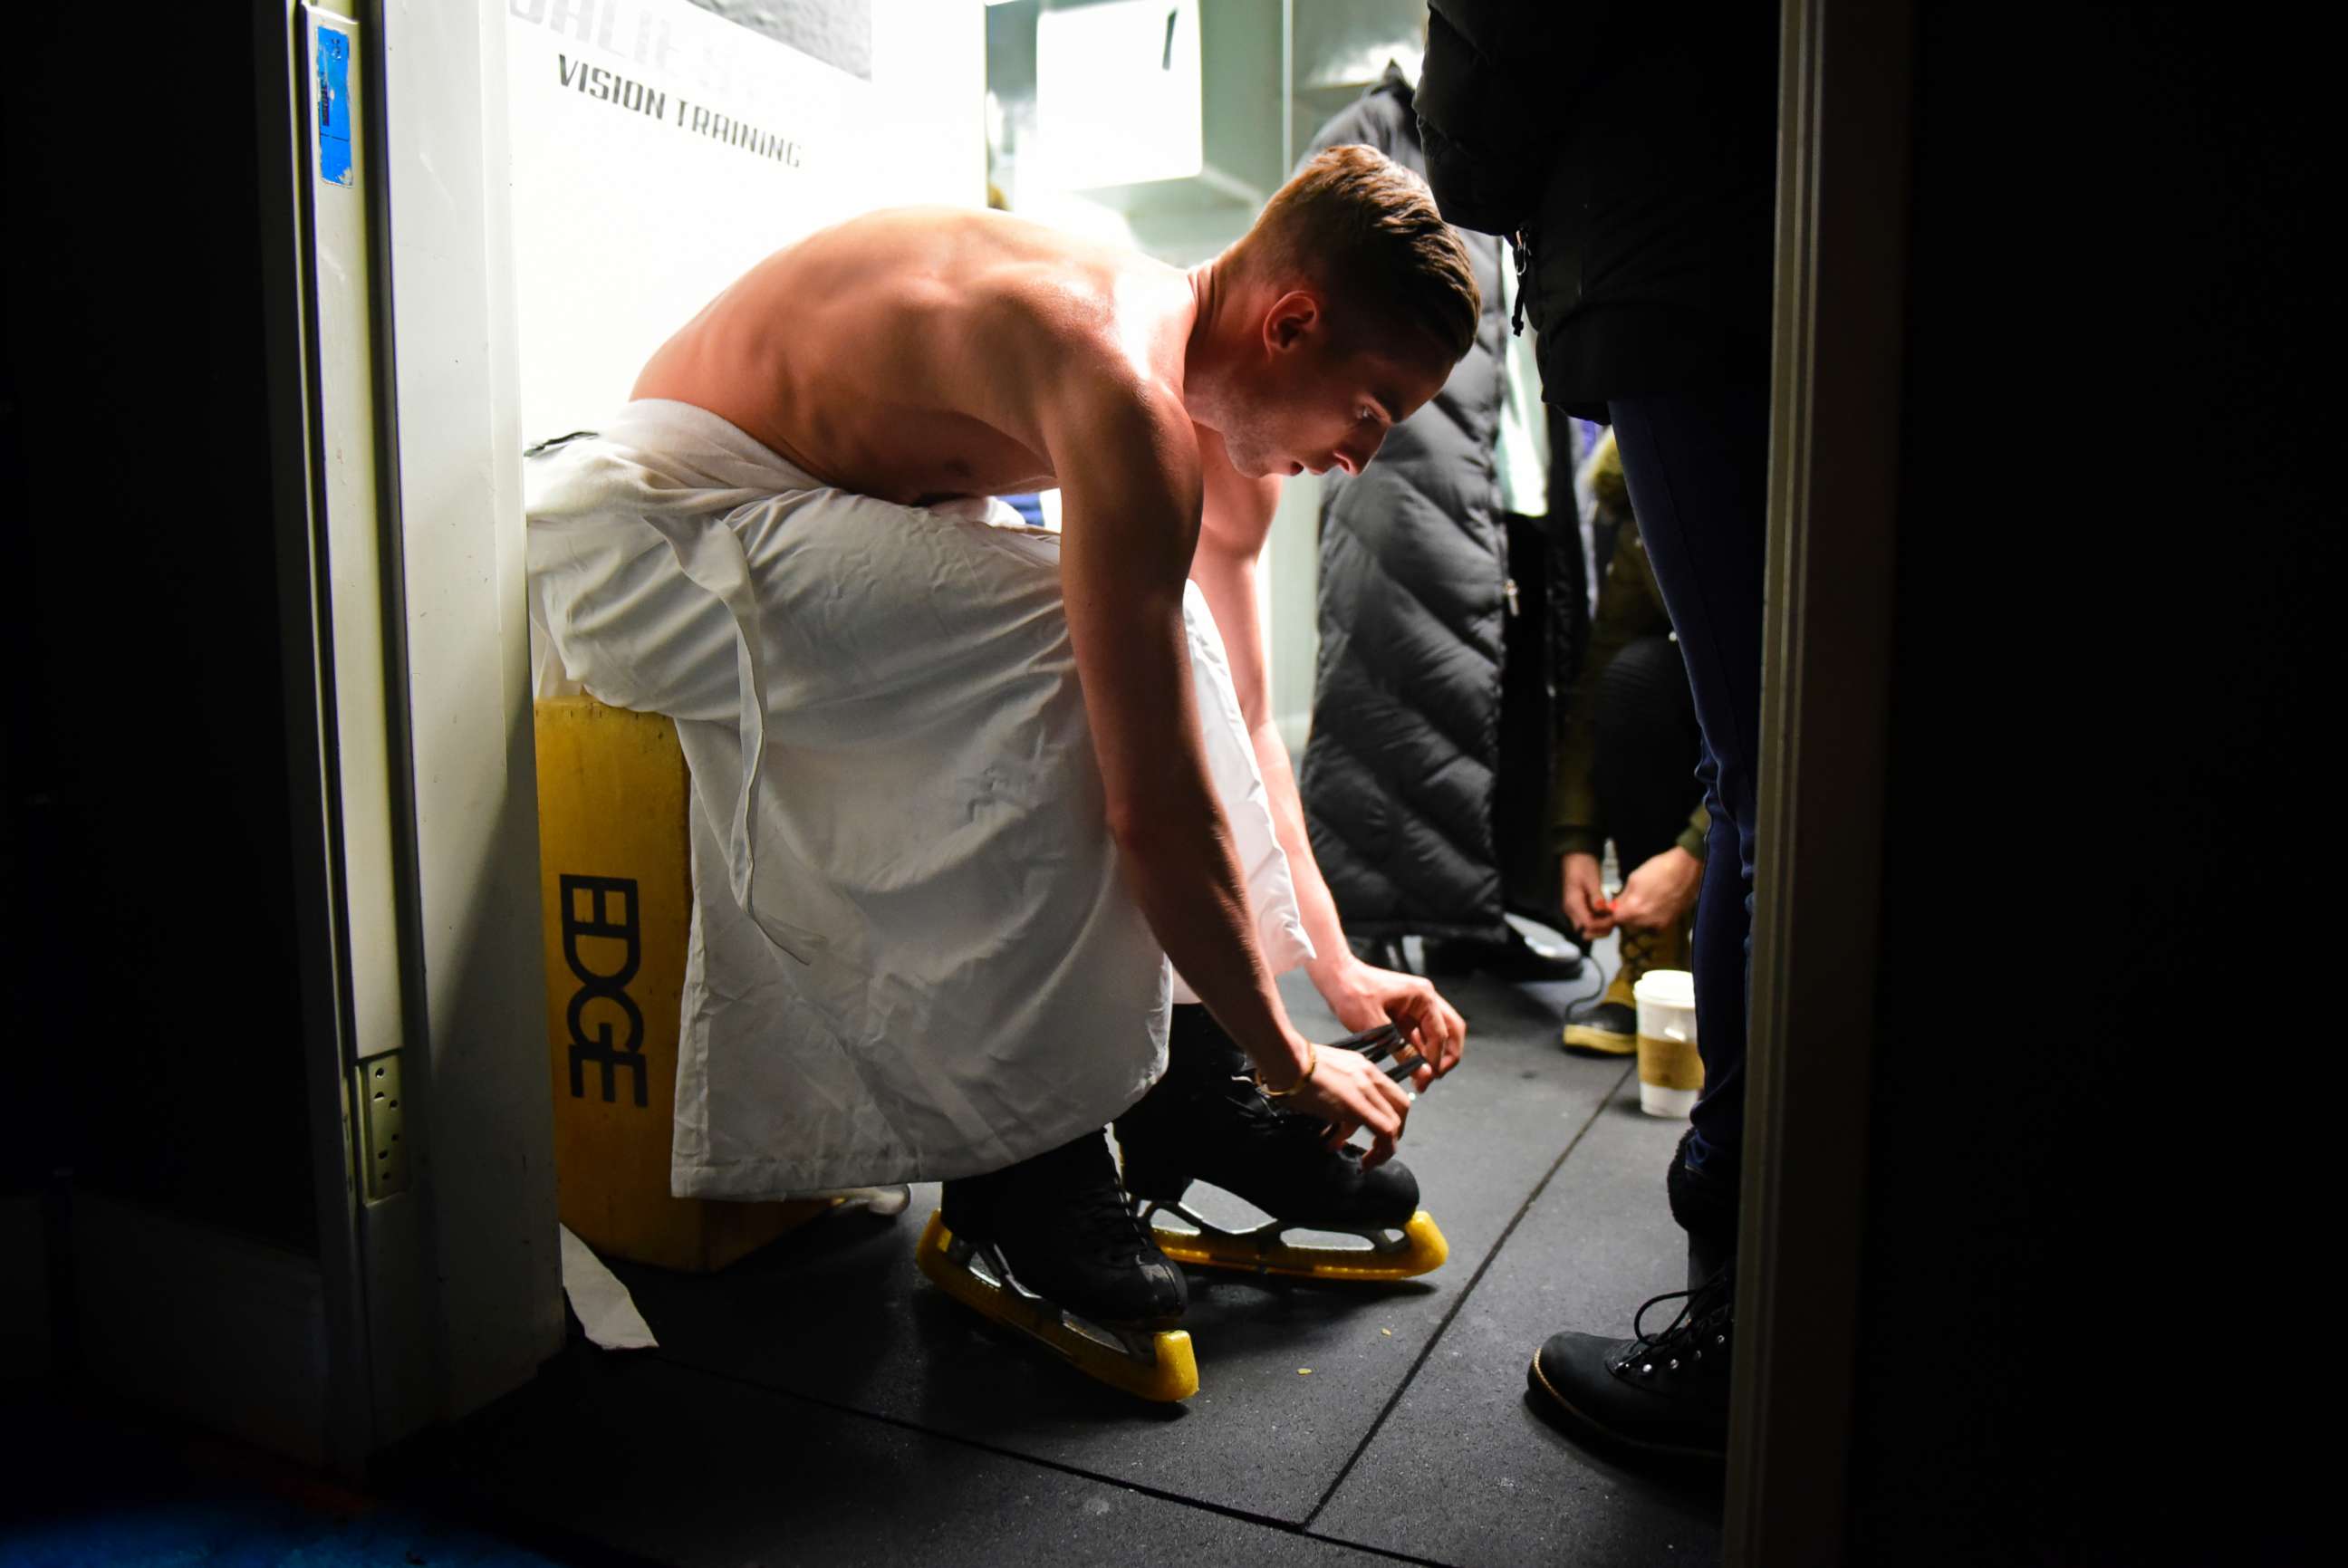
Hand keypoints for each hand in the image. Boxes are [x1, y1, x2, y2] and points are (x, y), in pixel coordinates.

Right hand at [1278, 1040, 1416, 1168]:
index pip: (1390, 1094)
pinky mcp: (1357, 1106)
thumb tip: (1334, 1116)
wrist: (1285, 1059)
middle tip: (1378, 1148)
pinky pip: (1383, 1132)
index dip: (1391, 1117)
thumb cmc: (1294, 1065)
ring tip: (1368, 1162)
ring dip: (1384, 1147)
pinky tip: (1364, 1163)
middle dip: (1394, 1133)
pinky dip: (1380, 1151)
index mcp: (1362, 1067)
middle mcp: (1370, 1076)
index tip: (1376, 1134)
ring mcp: (1365, 1090)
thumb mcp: (1322, 1074)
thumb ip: (1335, 1092)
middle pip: (1400, 1108)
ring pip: (1393, 1123)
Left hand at [1311, 954, 1467, 1084]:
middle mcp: (1426, 999)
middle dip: (1447, 1056)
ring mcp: (1417, 1005)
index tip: (1426, 1079)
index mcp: (1423, 997)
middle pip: (1452, 1030)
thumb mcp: (1376, 1026)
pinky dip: (1420, 1050)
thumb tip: (1424, 1075)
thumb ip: (1402, 1051)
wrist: (1336, 977)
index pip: (1441, 1034)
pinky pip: (1421, 1034)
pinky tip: (1411, 1066)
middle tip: (1434, 1078)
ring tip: (1421, 1079)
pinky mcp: (1406, 1012)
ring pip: (1438, 1033)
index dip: (1436, 1059)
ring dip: (1433, 1055)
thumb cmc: (1352, 994)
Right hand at [1562, 851, 1612, 938]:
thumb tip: (1603, 911)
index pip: (1588, 925)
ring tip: (1613, 916)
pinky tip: (1608, 913)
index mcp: (1573, 904)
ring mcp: (1574, 910)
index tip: (1615, 918)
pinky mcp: (1579, 907)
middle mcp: (1572, 910)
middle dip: (1602, 929)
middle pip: (1586, 931)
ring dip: (1601, 926)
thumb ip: (1596, 897)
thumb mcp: (1592, 879)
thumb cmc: (1583, 865)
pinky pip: (1589, 920)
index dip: (1603, 925)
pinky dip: (1599, 920)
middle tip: (1615, 920)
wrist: (1575, 856)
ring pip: (1588, 928)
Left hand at [1610, 846, 1702, 930]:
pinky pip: (1656, 924)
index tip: (1615, 906)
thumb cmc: (1659, 869)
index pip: (1616, 919)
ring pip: (1642, 925)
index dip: (1614, 912)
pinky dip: (1653, 917)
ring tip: (1647, 900)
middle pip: (1629, 923)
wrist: (1686, 868)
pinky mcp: (1672, 922)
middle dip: (1627, 914)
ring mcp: (1661, 923)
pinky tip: (1658, 904)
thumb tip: (1615, 906)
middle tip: (1631, 900)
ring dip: (1640, 916)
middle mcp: (1647, 921)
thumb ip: (1623, 897)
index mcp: (1634, 909)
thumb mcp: (1634, 879)